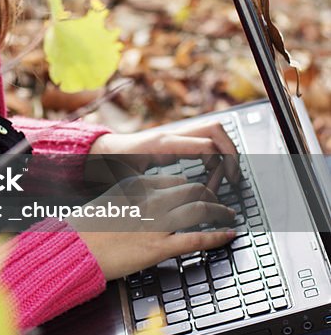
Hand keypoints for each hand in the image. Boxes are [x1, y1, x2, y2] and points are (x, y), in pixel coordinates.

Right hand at [76, 172, 235, 280]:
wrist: (74, 246)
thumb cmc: (89, 226)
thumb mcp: (112, 199)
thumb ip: (135, 196)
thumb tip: (153, 200)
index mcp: (138, 184)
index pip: (177, 180)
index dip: (194, 186)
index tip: (202, 191)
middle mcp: (151, 199)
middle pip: (194, 190)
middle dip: (212, 195)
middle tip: (220, 203)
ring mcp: (157, 222)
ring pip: (201, 208)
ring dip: (220, 212)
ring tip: (228, 216)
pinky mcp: (160, 246)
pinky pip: (198, 238)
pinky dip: (218, 236)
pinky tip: (228, 235)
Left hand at [89, 121, 239, 184]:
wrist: (101, 152)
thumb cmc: (112, 167)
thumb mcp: (129, 182)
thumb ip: (149, 190)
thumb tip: (169, 204)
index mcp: (162, 145)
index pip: (206, 146)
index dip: (221, 165)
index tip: (225, 185)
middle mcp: (171, 135)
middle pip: (215, 130)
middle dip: (231, 153)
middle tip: (233, 180)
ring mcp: (174, 135)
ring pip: (212, 132)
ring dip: (225, 152)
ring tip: (227, 179)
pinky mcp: (176, 140)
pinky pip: (204, 139)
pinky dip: (215, 154)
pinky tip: (213, 175)